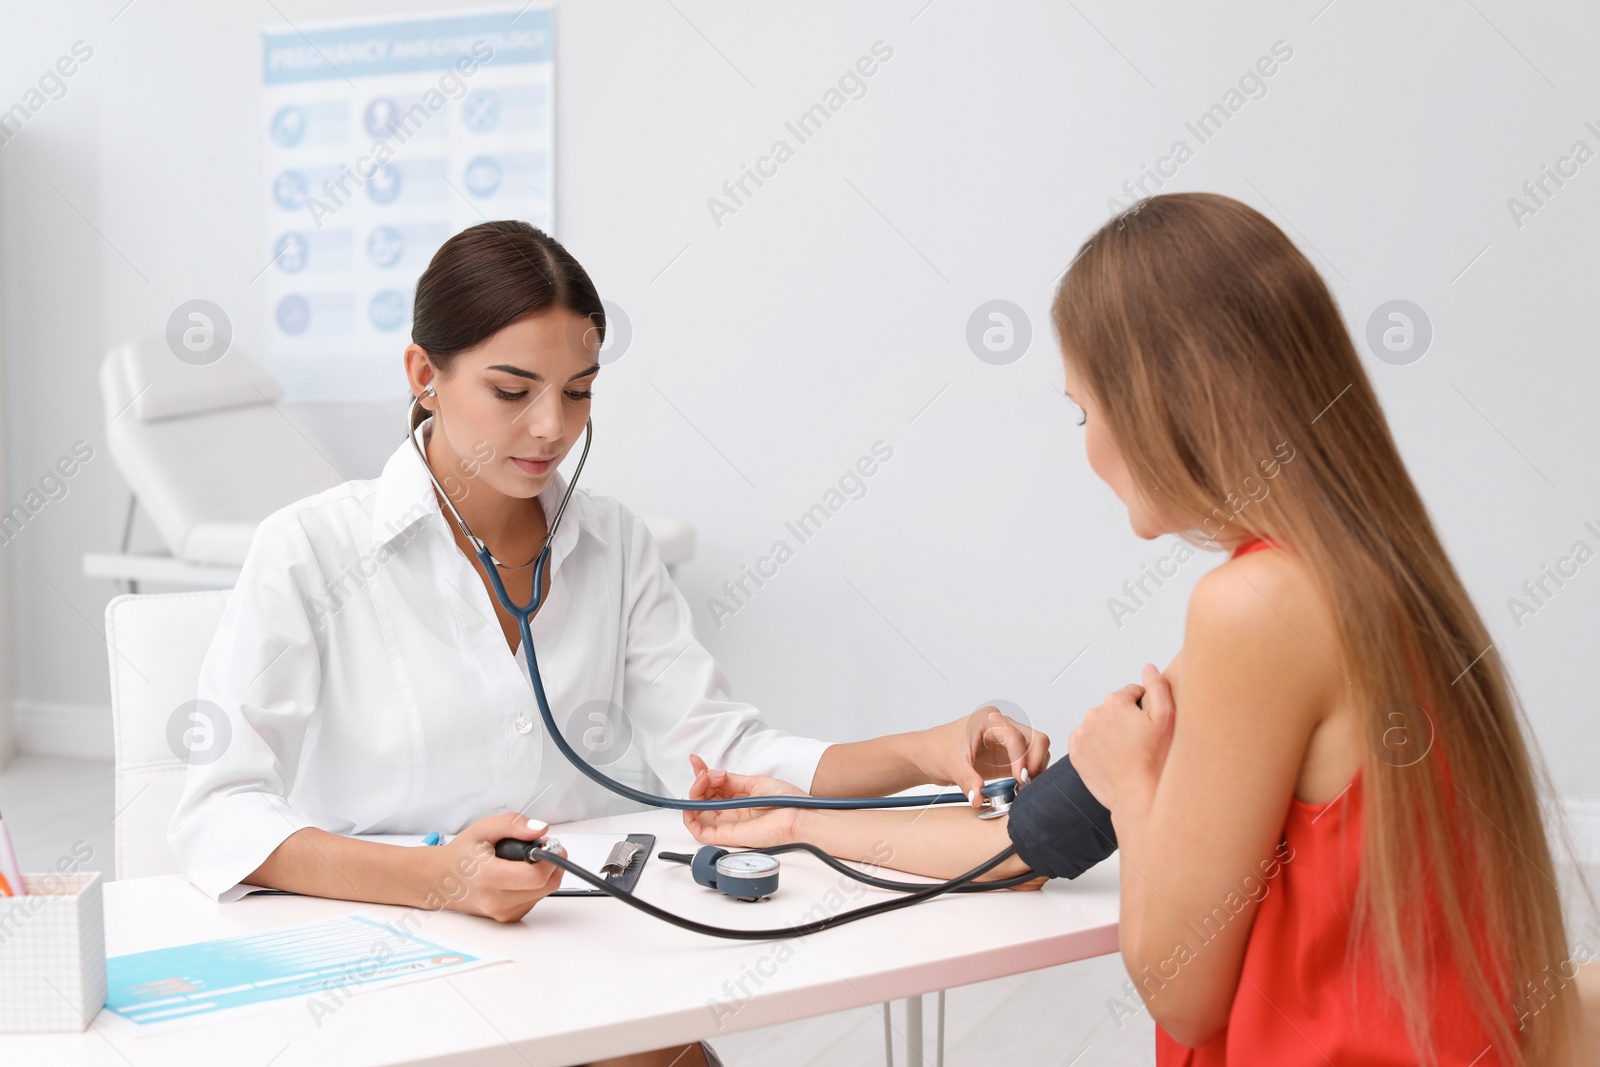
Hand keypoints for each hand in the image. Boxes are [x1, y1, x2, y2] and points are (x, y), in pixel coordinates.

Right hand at [433, 811, 565, 922]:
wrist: (441, 881)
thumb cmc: (461, 855)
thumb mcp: (482, 829)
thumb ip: (513, 824)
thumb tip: (540, 830)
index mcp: (489, 878)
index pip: (536, 876)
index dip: (550, 858)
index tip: (547, 844)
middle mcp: (497, 901)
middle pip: (546, 886)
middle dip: (552, 863)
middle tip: (541, 848)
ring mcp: (503, 913)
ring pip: (544, 893)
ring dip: (544, 874)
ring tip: (525, 860)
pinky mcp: (509, 918)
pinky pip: (536, 900)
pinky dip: (535, 885)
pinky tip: (520, 874)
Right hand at [681, 753, 805, 849]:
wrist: (797, 817)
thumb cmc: (786, 801)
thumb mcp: (756, 782)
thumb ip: (732, 781)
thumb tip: (714, 774)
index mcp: (739, 798)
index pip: (713, 786)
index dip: (702, 773)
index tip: (696, 760)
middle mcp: (731, 811)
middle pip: (703, 797)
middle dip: (700, 780)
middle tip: (708, 773)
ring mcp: (727, 823)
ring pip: (697, 811)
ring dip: (694, 793)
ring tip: (704, 781)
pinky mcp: (725, 836)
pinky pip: (699, 830)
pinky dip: (689, 816)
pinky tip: (694, 802)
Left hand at [916, 706, 1049, 808]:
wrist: (927, 755)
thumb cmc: (936, 749)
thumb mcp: (950, 764)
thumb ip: (967, 780)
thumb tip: (979, 797)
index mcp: (988, 720)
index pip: (1016, 736)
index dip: (1022, 758)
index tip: (1020, 779)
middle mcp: (1002, 727)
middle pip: (1036, 739)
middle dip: (1035, 762)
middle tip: (1025, 784)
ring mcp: (1007, 741)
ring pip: (1037, 751)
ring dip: (1034, 770)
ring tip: (1020, 788)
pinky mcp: (1009, 757)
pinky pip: (1030, 764)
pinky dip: (1030, 776)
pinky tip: (1018, 788)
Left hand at [1068, 663, 1175, 811]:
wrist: (1138, 795)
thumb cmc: (1154, 761)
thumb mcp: (1167, 718)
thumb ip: (1157, 686)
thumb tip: (1148, 668)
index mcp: (1115, 702)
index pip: (1132, 693)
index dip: (1145, 708)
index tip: (1149, 726)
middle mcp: (1094, 714)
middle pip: (1114, 708)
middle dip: (1126, 719)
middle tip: (1140, 742)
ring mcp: (1082, 734)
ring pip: (1100, 724)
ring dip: (1110, 732)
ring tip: (1127, 752)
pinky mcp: (1075, 752)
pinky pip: (1087, 741)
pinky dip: (1097, 746)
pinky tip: (1112, 758)